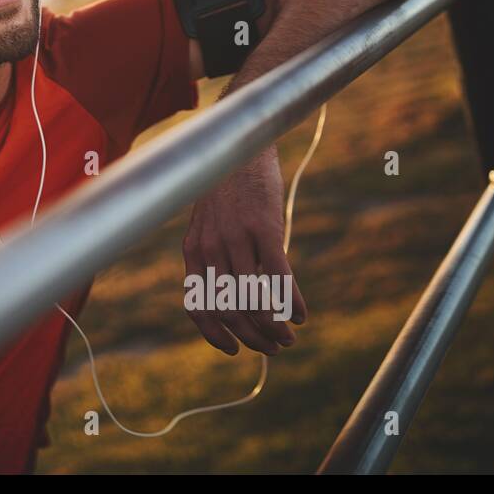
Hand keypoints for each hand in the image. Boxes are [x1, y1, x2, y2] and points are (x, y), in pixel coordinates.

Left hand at [181, 145, 306, 354]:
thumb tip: (234, 296)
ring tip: (288, 337)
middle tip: (274, 348)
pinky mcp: (263, 228)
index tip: (234, 349)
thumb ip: (215, 256)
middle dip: (252, 337)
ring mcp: (235, 238)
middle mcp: (210, 248)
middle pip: (228, 309)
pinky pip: (277, 277)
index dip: (215, 334)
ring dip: (272, 327)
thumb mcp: (209, 223)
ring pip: (253, 300)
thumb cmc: (226, 189)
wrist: (239, 145)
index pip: (197, 305)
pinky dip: (289, 303)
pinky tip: (300, 315)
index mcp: (193, 250)